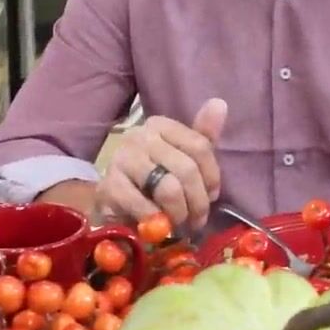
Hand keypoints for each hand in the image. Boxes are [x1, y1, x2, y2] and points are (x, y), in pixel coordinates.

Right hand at [95, 98, 226, 231]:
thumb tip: (220, 104)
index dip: (212, 176)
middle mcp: (139, 136)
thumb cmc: (154, 177)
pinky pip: (144, 206)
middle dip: (198, 201)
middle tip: (198, 220)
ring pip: (168, 188)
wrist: (113, 202)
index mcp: (160, 125)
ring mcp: (122, 160)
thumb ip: (203, 135)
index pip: (200, 146)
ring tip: (179, 223)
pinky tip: (157, 225)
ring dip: (179, 213)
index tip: (212, 195)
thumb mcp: (182, 157)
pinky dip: (156, 220)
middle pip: (187, 169)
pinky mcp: (109, 186)